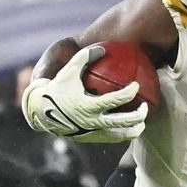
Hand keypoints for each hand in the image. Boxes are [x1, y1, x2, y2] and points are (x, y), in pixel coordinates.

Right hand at [20, 44, 148, 143]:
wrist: (40, 111)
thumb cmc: (56, 88)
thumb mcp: (68, 70)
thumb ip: (85, 57)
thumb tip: (102, 48)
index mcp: (88, 105)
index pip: (116, 100)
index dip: (129, 92)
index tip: (136, 85)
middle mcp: (92, 121)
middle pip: (123, 122)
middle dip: (139, 115)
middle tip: (146, 107)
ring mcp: (91, 132)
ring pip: (119, 136)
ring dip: (133, 131)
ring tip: (142, 125)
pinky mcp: (90, 138)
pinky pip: (110, 138)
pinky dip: (121, 135)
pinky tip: (128, 129)